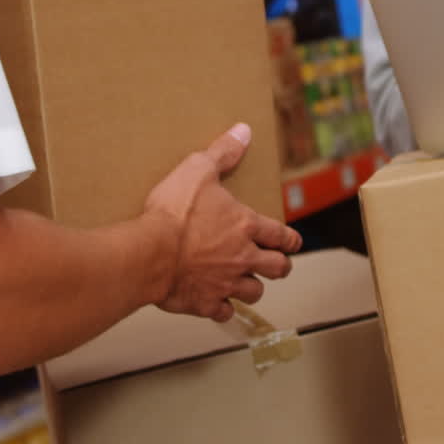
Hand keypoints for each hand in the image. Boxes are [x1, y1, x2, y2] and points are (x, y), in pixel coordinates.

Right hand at [143, 123, 301, 322]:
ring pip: (254, 293)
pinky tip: (217, 304)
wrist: (150, 253)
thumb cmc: (174, 211)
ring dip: (252, 288)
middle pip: (277, 268)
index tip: (293, 243)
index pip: (281, 235)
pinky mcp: (205, 303)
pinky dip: (222, 309)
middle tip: (278, 265)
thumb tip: (244, 131)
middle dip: (280, 267)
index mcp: (246, 226)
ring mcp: (226, 283)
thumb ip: (223, 152)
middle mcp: (243, 257)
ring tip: (246, 284)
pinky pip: (224, 313)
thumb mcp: (198, 170)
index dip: (290, 240)